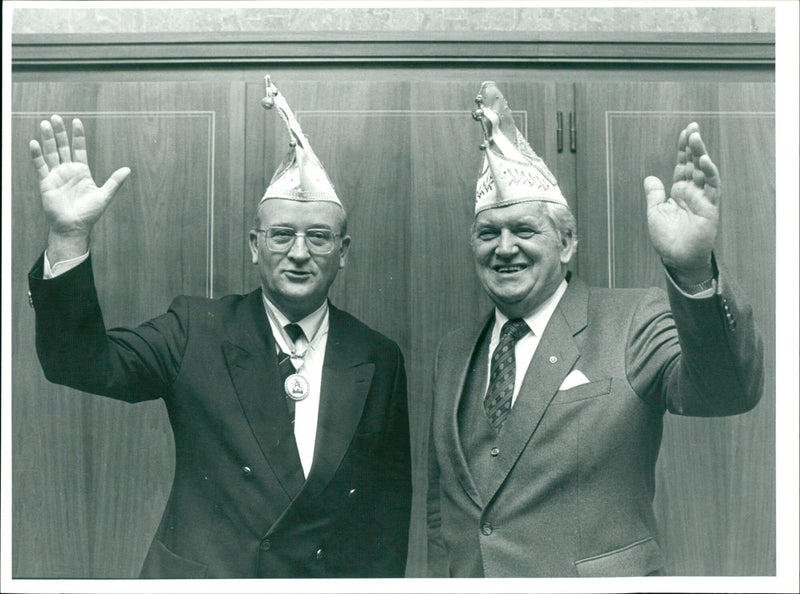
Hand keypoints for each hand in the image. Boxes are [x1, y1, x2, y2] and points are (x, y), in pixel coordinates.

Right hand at [30, 115, 129, 261]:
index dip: (78, 136)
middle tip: (55, 117)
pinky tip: (34, 143)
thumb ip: (115, 182)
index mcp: (82, 171)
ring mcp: (56, 175)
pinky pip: (40, 166)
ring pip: (51, 153)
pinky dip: (37, 155)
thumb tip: (128, 169)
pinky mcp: (46, 182)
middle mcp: (68, 170)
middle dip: (59, 132)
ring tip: (44, 124)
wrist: (74, 227)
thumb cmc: (89, 214)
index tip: (77, 121)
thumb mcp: (104, 196)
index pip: (78, 148)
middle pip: (62, 147)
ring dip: (47, 139)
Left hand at [643, 122, 719, 283]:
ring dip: (700, 153)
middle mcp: (693, 191)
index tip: (685, 132)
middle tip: (692, 127)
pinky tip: (703, 160)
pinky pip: (712, 187)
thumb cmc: (667, 239)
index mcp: (679, 191)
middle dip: (693, 145)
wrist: (677, 258)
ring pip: (704, 171)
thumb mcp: (654, 213)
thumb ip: (654, 194)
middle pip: (694, 163)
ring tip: (695, 137)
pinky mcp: (710, 207)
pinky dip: (709, 172)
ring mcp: (703, 198)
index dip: (683, 149)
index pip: (682, 165)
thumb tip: (650, 177)